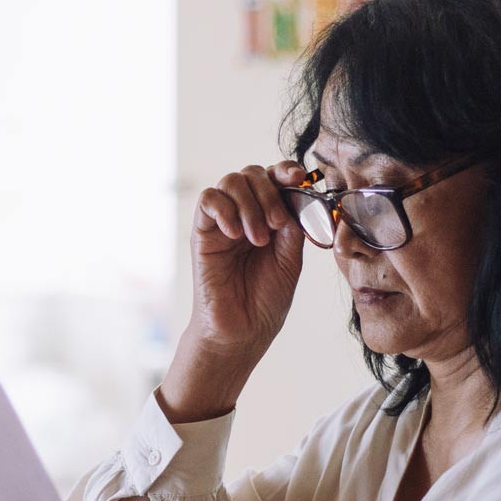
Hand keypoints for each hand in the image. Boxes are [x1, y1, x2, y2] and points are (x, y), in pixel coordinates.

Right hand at [166, 162, 307, 418]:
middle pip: (252, 173)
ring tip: (258, 238)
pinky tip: (236, 235)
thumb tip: (295, 194)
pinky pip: (208, 200)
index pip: (275, 178)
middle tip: (277, 226)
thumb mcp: (291, 259)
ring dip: (250, 204)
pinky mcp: (202, 233)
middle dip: (269, 192)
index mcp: (269, 216)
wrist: (242, 331)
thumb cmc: (266, 300)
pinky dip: (226, 210)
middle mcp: (245, 214)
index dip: (286, 169)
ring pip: (231, 181)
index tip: (298, 176)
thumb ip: (293, 225)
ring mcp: (223, 222)